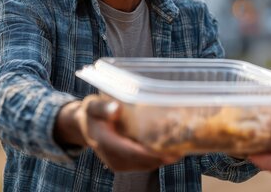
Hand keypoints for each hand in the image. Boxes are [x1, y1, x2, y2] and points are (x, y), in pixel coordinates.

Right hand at [55, 95, 178, 170]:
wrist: (85, 126)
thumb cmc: (92, 113)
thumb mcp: (93, 105)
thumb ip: (103, 107)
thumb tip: (116, 108)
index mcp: (104, 142)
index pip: (130, 152)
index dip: (151, 154)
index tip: (170, 151)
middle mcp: (113, 158)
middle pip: (142, 161)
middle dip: (163, 156)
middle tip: (185, 145)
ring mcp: (119, 164)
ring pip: (146, 164)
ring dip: (163, 157)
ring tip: (182, 145)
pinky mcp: (125, 164)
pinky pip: (144, 163)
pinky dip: (158, 157)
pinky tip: (171, 147)